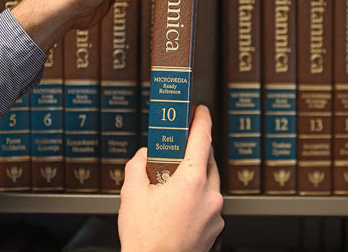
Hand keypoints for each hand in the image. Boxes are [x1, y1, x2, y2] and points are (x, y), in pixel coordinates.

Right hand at [118, 105, 224, 251]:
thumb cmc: (145, 237)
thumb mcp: (132, 193)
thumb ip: (138, 165)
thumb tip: (145, 154)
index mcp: (192, 181)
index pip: (202, 139)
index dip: (202, 120)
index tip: (201, 110)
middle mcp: (210, 195)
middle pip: (208, 160)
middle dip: (196, 150)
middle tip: (179, 147)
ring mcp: (216, 213)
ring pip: (210, 183)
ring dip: (196, 175)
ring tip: (174, 181)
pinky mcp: (216, 228)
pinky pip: (210, 203)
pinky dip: (198, 197)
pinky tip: (180, 205)